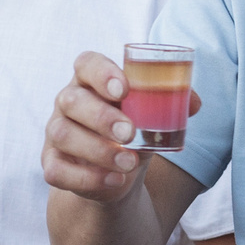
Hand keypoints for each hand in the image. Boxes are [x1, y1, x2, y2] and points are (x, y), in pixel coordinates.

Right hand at [42, 51, 187, 203]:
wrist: (116, 174)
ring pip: (63, 134)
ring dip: (98, 150)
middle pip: (71, 100)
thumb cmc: (134, 132)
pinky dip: (86, 178)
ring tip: (128, 163)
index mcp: (91, 80)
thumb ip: (172, 105)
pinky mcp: (52, 163)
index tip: (125, 90)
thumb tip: (193, 103)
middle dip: (102, 117)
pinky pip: (56, 170)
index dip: (102, 73)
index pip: (86, 64)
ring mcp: (55, 132)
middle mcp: (68, 102)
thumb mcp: (153, 117)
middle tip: (130, 133)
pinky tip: (114, 180)